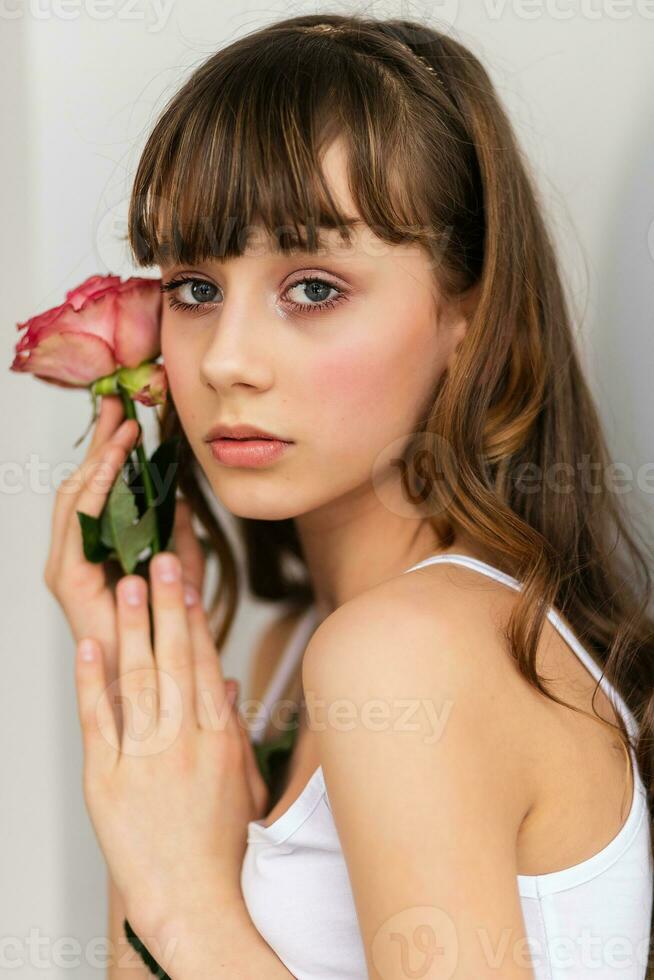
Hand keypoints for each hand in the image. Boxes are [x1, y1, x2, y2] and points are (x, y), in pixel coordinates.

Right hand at [44, 395, 205, 735]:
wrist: (162, 681)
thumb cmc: (171, 631)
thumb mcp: (180, 570)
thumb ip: (177, 534)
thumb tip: (178, 494)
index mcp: (98, 551)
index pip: (98, 491)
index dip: (112, 453)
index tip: (130, 418)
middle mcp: (75, 556)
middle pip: (80, 486)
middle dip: (100, 445)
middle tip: (118, 407)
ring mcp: (68, 566)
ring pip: (74, 499)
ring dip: (99, 459)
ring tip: (121, 428)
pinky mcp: (70, 580)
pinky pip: (79, 523)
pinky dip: (94, 489)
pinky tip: (112, 463)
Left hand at [73, 549, 268, 939]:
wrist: (196, 898)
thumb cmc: (222, 841)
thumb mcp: (243, 780)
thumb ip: (236, 726)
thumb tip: (231, 682)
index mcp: (219, 738)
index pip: (206, 664)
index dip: (196, 619)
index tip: (188, 584)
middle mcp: (184, 741)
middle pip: (175, 660)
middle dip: (167, 606)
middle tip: (160, 562)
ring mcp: (144, 759)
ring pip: (138, 680)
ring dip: (131, 629)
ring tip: (126, 586)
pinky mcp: (106, 780)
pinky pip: (99, 721)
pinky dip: (92, 681)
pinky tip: (88, 647)